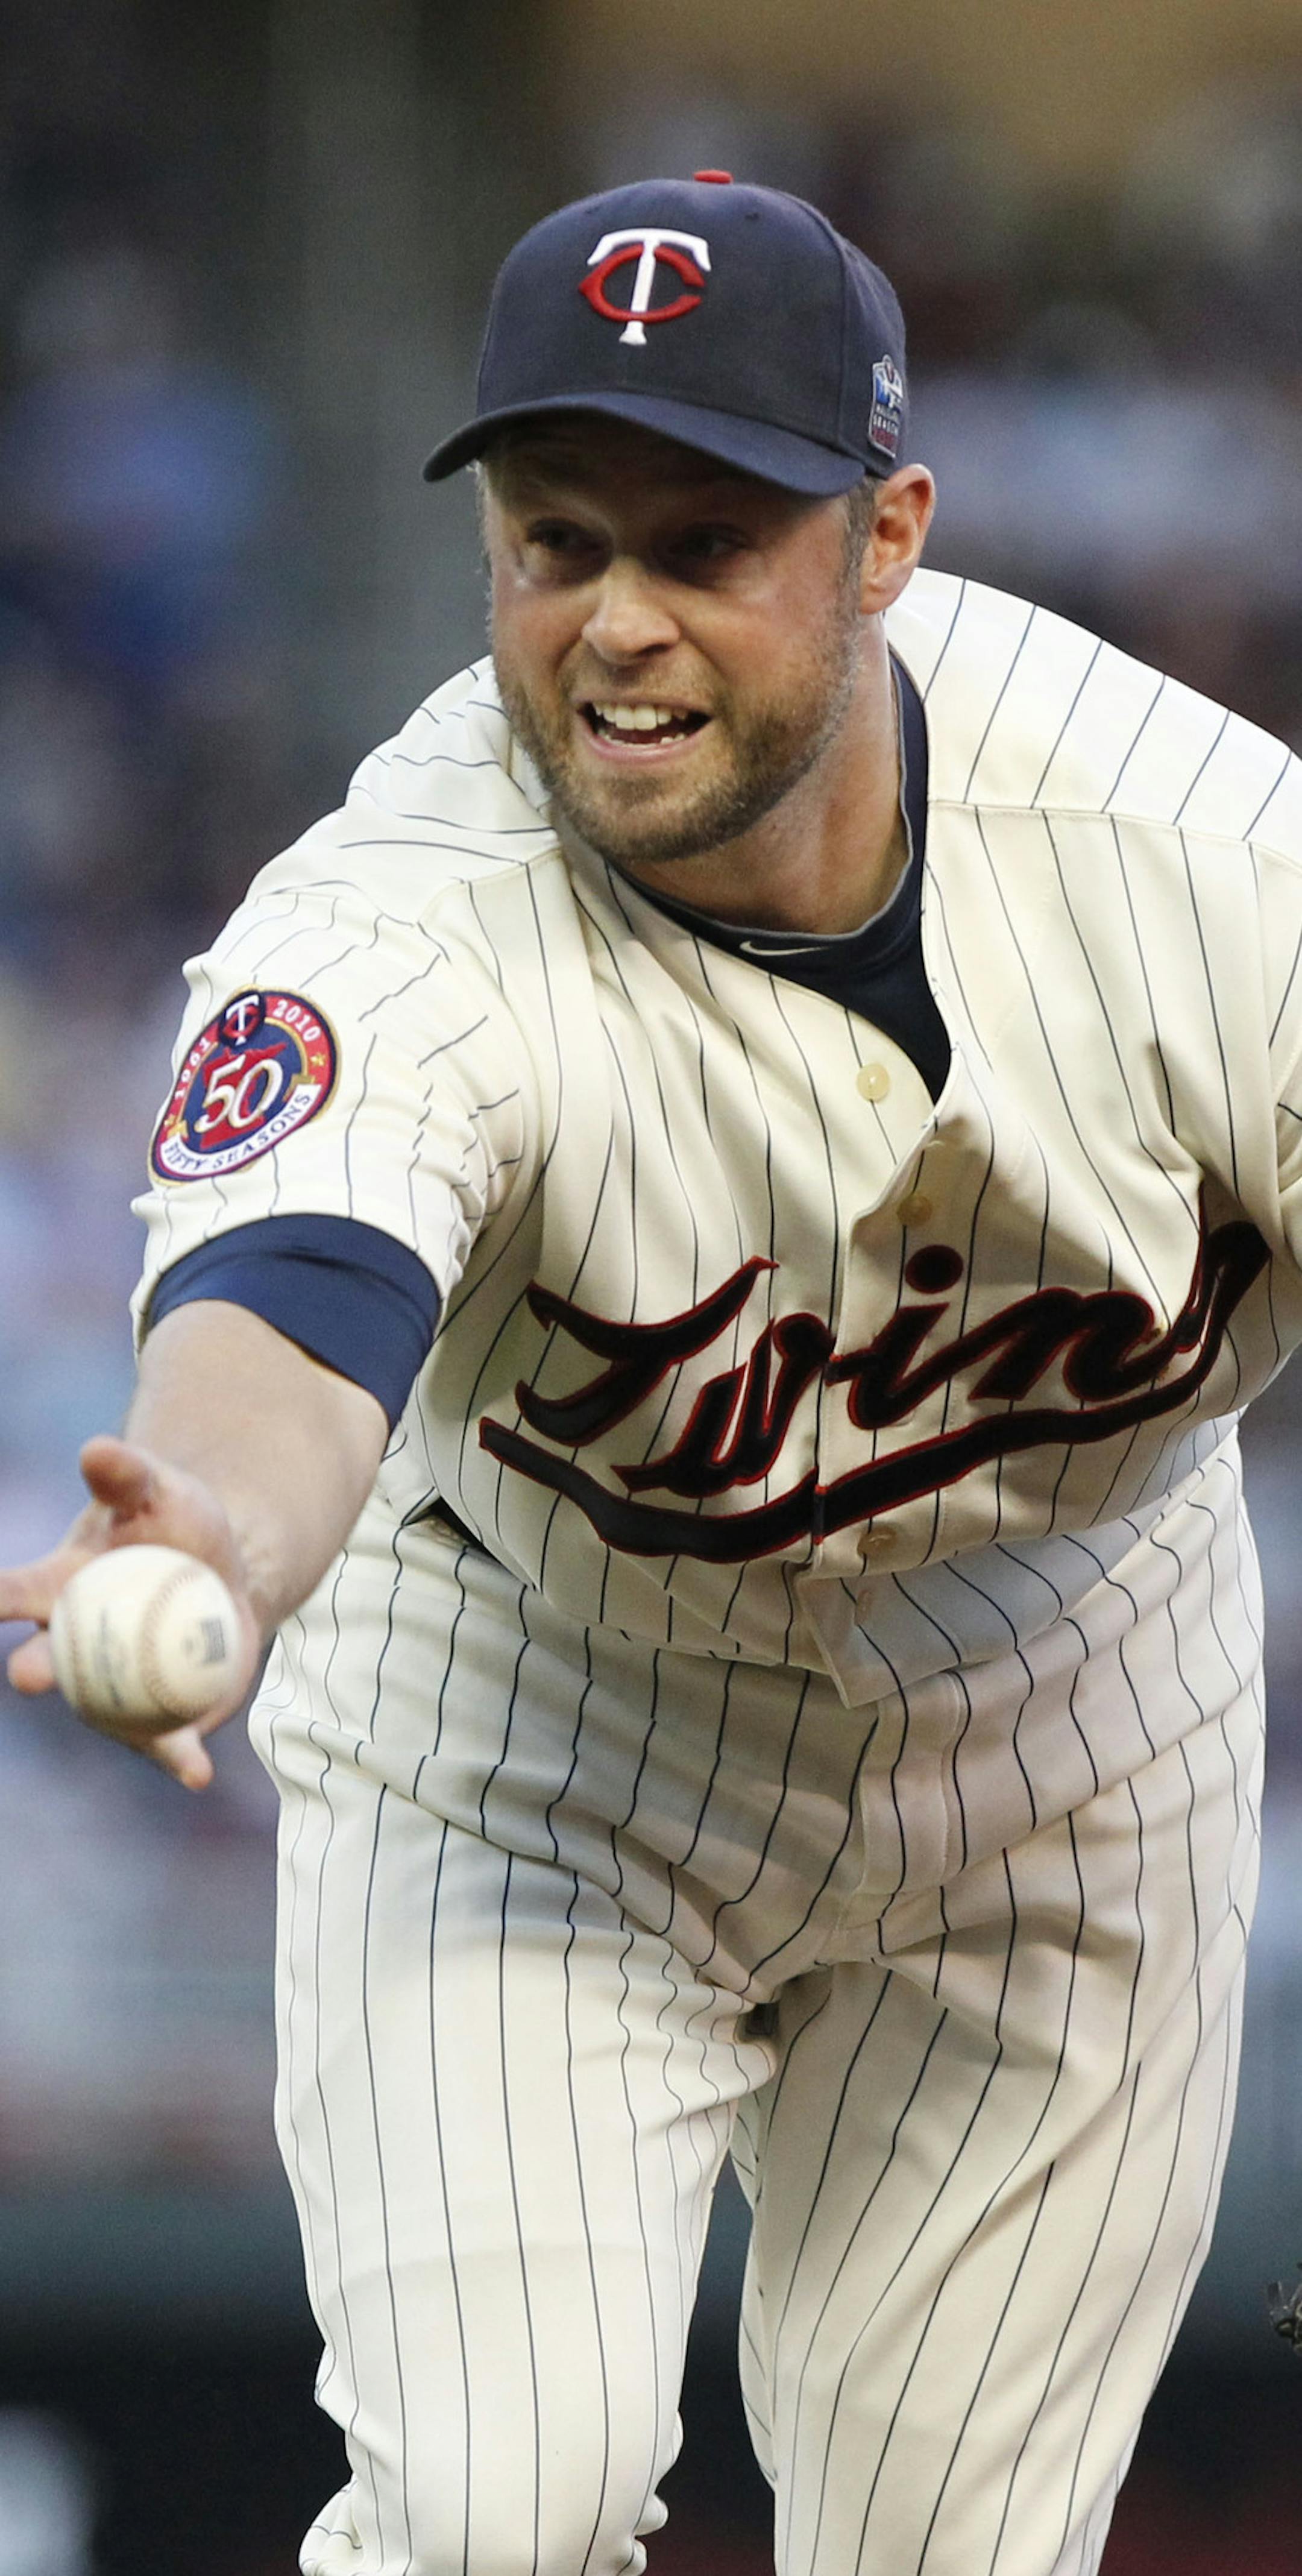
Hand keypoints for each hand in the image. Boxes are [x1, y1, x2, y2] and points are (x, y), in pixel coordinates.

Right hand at [0, 1434, 263, 1789]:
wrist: (222, 1571)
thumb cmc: (173, 1523)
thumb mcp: (156, 1490)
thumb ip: (125, 1474)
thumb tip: (96, 1449)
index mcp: (52, 1589)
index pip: (10, 1592)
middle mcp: (68, 1645)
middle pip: (45, 1661)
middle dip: (34, 1669)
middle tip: (31, 1674)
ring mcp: (106, 1688)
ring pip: (103, 1713)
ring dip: (119, 1729)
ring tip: (154, 1747)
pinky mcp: (151, 1716)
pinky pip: (162, 1741)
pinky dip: (179, 1758)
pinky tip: (197, 1773)